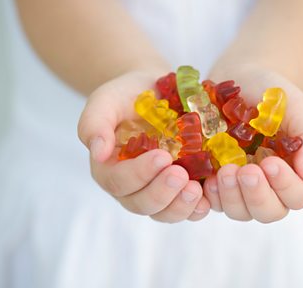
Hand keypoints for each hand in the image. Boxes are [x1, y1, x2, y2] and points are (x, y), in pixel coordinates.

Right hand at [78, 71, 209, 222]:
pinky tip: (208, 198)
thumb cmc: (127, 95)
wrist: (155, 89)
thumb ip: (95, 123)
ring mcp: (157, 189)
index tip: (162, 156)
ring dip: (180, 207)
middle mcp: (131, 185)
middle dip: (162, 193)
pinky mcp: (180, 188)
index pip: (119, 182)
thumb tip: (98, 153)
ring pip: (164, 212)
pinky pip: (186, 208)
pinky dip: (196, 208)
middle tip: (181, 175)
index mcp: (109, 168)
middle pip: (141, 203)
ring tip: (196, 190)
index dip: (139, 174)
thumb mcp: (106, 101)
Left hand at [202, 65, 302, 222]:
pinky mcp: (216, 180)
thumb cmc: (273, 93)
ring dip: (231, 197)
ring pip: (240, 211)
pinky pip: (212, 202)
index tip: (270, 161)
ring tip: (223, 170)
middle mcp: (269, 185)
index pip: (298, 195)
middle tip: (245, 171)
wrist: (241, 78)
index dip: (286, 186)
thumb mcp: (296, 108)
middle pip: (269, 212)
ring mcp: (241, 186)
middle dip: (257, 196)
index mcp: (294, 171)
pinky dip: (210, 195)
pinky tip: (206, 178)